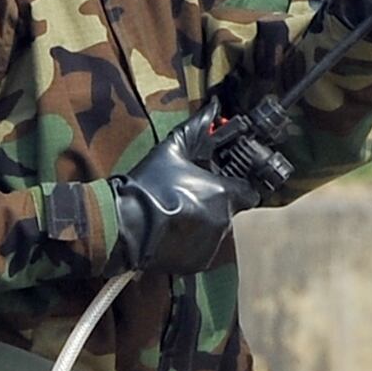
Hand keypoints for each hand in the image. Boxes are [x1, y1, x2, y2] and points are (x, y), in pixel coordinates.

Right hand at [110, 116, 290, 273]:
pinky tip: (172, 230)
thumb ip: (197, 129)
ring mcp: (212, 244)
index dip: (235, 185)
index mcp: (224, 194)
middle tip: (187, 195)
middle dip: (214, 201)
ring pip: (216, 229)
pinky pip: (203, 249)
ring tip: (175, 213)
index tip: (219, 182)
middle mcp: (224, 221)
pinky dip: (192, 241)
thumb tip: (214, 107)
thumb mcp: (171, 151)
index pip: (248, 191)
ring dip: (203, 221)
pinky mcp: (198, 263)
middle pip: (229, 209)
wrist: (123, 225)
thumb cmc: (147, 186)